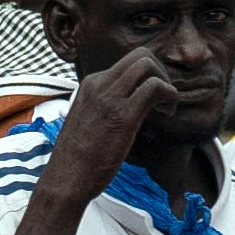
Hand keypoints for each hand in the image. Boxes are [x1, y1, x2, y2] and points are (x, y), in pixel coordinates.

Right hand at [42, 35, 183, 182]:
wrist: (65, 179)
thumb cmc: (77, 158)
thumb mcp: (87, 120)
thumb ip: (104, 107)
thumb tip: (126, 106)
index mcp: (90, 84)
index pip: (127, 63)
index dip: (147, 77)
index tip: (153, 99)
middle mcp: (98, 84)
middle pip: (141, 55)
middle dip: (160, 72)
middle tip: (163, 99)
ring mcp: (110, 98)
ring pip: (148, 65)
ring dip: (166, 82)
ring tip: (167, 107)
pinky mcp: (123, 115)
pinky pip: (154, 88)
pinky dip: (169, 95)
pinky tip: (168, 113)